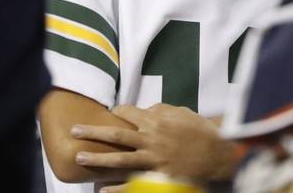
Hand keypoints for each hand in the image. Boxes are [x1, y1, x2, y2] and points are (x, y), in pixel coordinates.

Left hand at [71, 103, 238, 182]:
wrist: (218, 153)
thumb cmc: (201, 131)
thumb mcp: (182, 112)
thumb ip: (162, 110)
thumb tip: (146, 109)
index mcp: (156, 120)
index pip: (128, 113)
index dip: (117, 112)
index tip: (110, 114)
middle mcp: (150, 139)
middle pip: (115, 135)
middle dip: (93, 132)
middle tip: (74, 130)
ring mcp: (152, 160)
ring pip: (119, 159)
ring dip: (97, 158)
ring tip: (79, 157)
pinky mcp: (158, 178)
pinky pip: (133, 185)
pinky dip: (116, 189)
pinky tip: (101, 190)